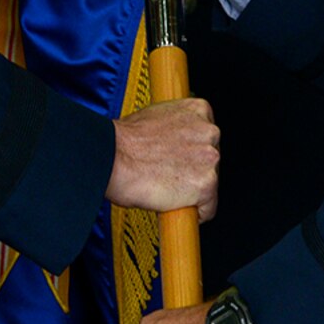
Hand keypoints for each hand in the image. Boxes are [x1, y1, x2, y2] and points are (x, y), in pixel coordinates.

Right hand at [108, 98, 218, 219]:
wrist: (113, 158)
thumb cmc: (125, 140)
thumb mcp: (156, 116)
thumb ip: (176, 126)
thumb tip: (177, 139)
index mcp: (199, 110)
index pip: (207, 136)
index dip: (191, 152)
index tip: (179, 159)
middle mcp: (210, 131)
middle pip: (211, 159)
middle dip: (193, 169)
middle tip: (168, 174)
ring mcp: (210, 159)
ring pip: (210, 183)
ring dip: (192, 189)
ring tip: (166, 188)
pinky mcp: (207, 185)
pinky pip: (208, 208)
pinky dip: (195, 212)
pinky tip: (174, 205)